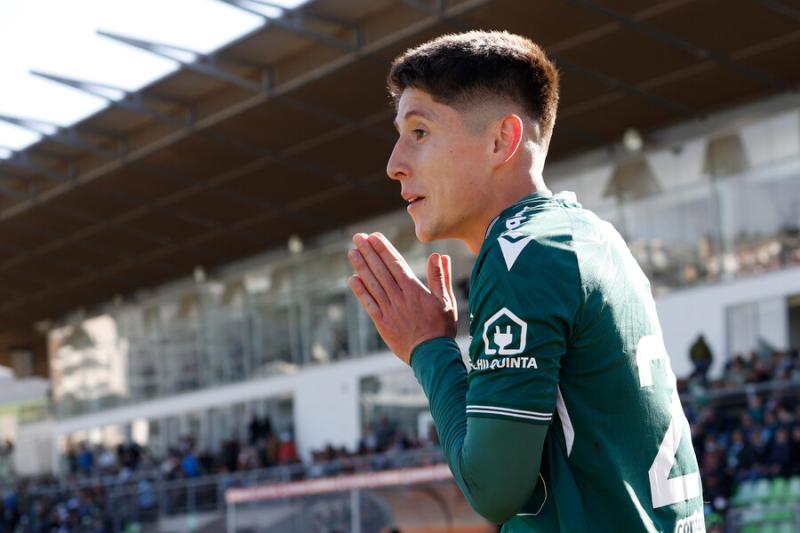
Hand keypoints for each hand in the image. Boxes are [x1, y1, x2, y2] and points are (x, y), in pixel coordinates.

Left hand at [347, 232, 457, 363]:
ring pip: (373, 284)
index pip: (396, 264)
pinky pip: (369, 304)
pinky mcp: (382, 324)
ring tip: (352, 252)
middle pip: (381, 271)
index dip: (383, 249)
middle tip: (357, 237)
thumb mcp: (446, 301)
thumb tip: (438, 255)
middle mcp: (399, 298)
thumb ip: (440, 277)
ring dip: (361, 267)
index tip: (374, 236)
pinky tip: (352, 279)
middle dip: (369, 252)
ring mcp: (389, 311)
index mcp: (414, 290)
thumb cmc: (441, 328)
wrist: (432, 355)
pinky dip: (360, 291)